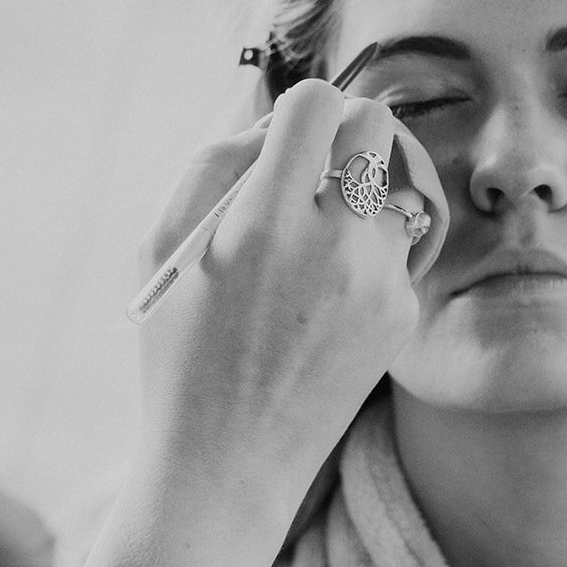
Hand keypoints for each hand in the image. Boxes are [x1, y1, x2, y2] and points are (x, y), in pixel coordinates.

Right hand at [132, 79, 441, 493]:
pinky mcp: (402, 314)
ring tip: (318, 244)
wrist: (229, 463)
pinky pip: (399, 247)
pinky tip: (328, 298)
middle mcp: (333, 245)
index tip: (287, 135)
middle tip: (316, 165)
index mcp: (264, 223)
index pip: (317, 103)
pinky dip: (369, 254)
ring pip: (394, 185)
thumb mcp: (163, 248)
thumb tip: (273, 119)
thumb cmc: (181, 350)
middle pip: (378, 124)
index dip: (299, 106)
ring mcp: (378, 282)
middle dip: (346, 129)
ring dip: (361, 196)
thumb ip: (215, 165)